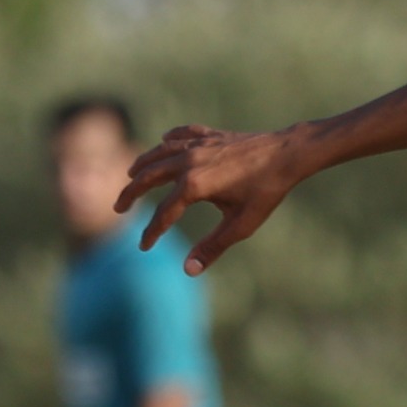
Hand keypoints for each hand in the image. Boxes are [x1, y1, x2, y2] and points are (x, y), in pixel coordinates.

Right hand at [120, 123, 307, 271]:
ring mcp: (199, 145)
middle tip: (118, 208)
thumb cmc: (266, 191)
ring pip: (160, 152)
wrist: (288, 154)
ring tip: (131, 175)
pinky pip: (183, 135)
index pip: (164, 214)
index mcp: (193, 185)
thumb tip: (188, 271)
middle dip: (130, 193)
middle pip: (148, 177)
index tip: (144, 247)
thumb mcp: (241, 225)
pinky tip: (165, 141)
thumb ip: (212, 247)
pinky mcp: (212, 136)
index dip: (152, 233)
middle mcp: (189, 161)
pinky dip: (170, 139)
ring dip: (142, 164)